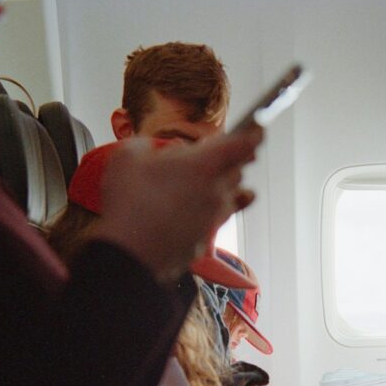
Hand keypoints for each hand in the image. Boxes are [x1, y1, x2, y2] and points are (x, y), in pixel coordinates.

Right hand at [89, 127, 262, 282]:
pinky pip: (214, 219)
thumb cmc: (128, 205)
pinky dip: (205, 211)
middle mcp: (216, 192)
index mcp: (203, 166)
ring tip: (193, 185)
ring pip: (228, 196)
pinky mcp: (204, 240)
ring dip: (217, 187)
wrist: (128, 256)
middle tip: (208, 157)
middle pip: (238, 171)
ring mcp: (213, 219)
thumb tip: (151, 150)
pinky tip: (186, 210)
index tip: (258, 129)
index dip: (254, 134)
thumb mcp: (127, 158)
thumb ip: (145, 146)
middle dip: (228, 161)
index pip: (242, 145)